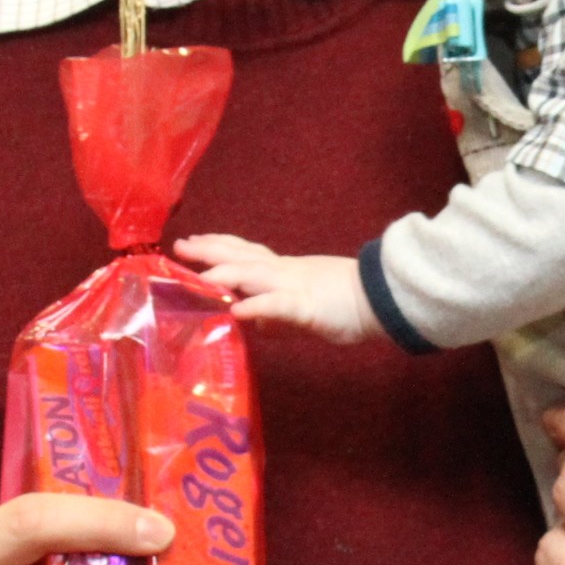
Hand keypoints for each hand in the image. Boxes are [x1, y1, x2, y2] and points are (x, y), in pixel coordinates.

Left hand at [177, 235, 379, 343]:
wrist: (384, 298)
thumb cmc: (348, 302)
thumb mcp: (304, 309)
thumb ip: (277, 314)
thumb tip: (252, 322)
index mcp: (284, 271)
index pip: (245, 253)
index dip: (218, 247)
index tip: (193, 242)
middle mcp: (283, 272)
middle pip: (240, 255)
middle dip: (209, 250)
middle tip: (180, 245)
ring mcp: (294, 287)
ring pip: (253, 274)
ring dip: (223, 273)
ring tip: (197, 274)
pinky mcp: (307, 307)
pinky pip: (278, 305)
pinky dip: (255, 306)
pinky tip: (235, 311)